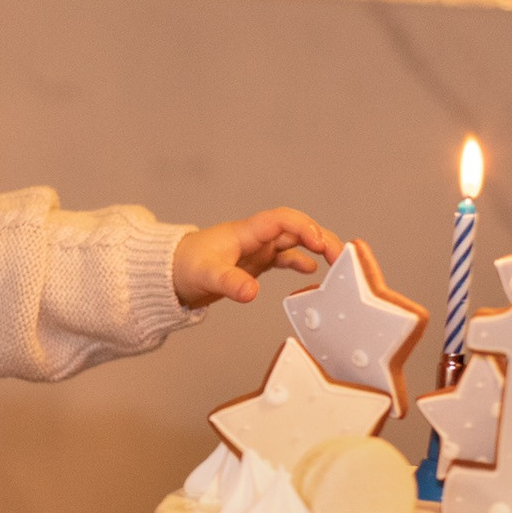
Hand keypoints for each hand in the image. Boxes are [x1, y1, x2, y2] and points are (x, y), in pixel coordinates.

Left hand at [173, 207, 339, 307]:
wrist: (170, 273)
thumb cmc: (186, 266)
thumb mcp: (207, 275)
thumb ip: (229, 283)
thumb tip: (251, 293)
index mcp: (247, 232)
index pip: (282, 220)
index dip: (303, 227)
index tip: (319, 244)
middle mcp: (256, 237)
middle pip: (296, 229)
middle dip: (320, 238)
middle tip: (341, 257)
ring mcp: (258, 249)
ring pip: (295, 243)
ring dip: (316, 249)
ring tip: (337, 262)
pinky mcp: (256, 262)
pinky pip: (285, 258)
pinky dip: (300, 262)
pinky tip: (312, 272)